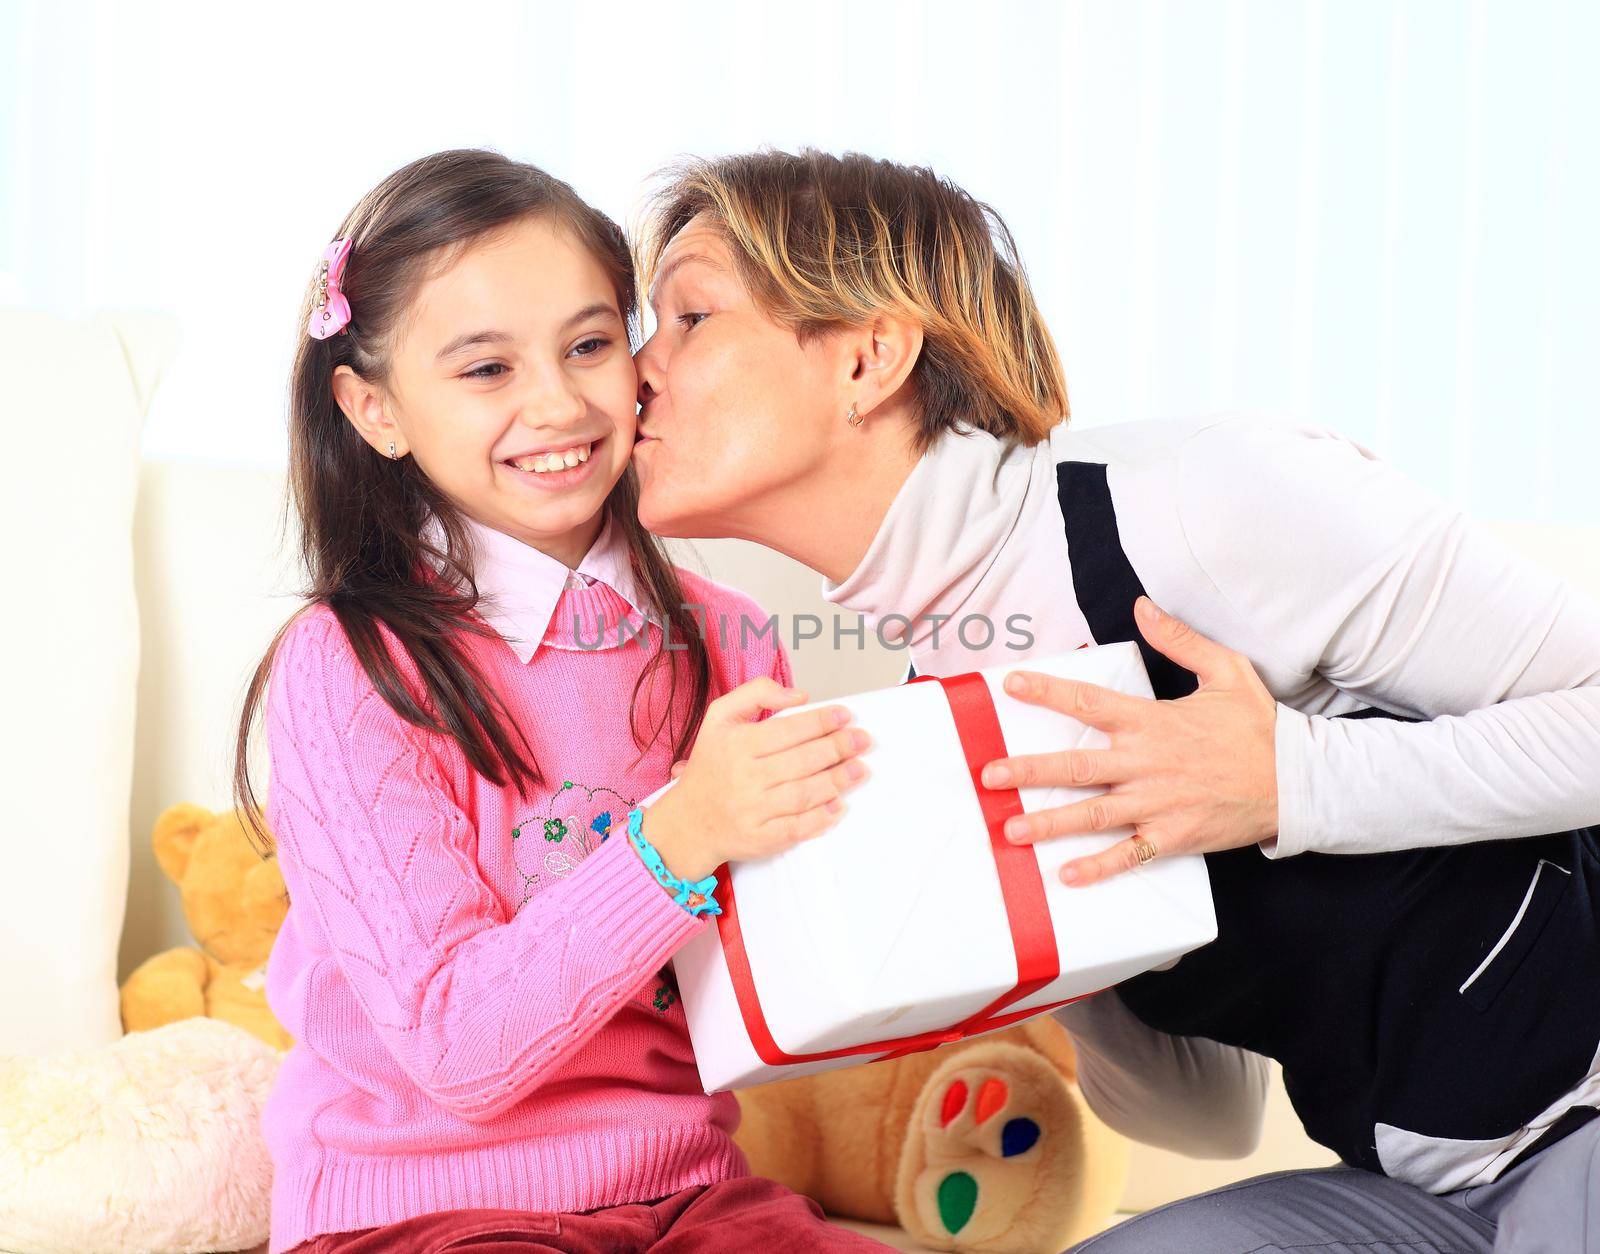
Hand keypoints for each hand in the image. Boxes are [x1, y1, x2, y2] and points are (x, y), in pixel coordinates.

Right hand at [642, 677, 871, 881]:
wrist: (688, 821)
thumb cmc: (711, 766)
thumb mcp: (720, 717)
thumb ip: (756, 694)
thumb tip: (799, 696)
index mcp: (736, 745)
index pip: (788, 730)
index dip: (821, 722)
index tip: (845, 716)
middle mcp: (744, 778)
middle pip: (802, 761)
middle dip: (838, 748)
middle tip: (862, 740)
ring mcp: (752, 811)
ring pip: (804, 794)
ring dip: (838, 781)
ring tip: (860, 769)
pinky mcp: (760, 838)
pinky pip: (797, 828)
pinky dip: (821, 818)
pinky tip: (839, 805)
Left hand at [980, 597, 1278, 885]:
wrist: (1298, 781)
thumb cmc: (1257, 726)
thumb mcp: (1225, 670)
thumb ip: (1179, 640)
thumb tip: (1142, 606)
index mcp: (1153, 721)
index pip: (1089, 702)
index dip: (1047, 692)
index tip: (1010, 685)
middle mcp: (1148, 763)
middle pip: (1076, 765)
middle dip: (1029, 770)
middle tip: (989, 777)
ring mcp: (1158, 803)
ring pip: (1093, 814)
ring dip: (1050, 822)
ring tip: (1011, 830)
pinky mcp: (1174, 835)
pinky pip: (1129, 854)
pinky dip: (1099, 867)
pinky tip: (1066, 875)